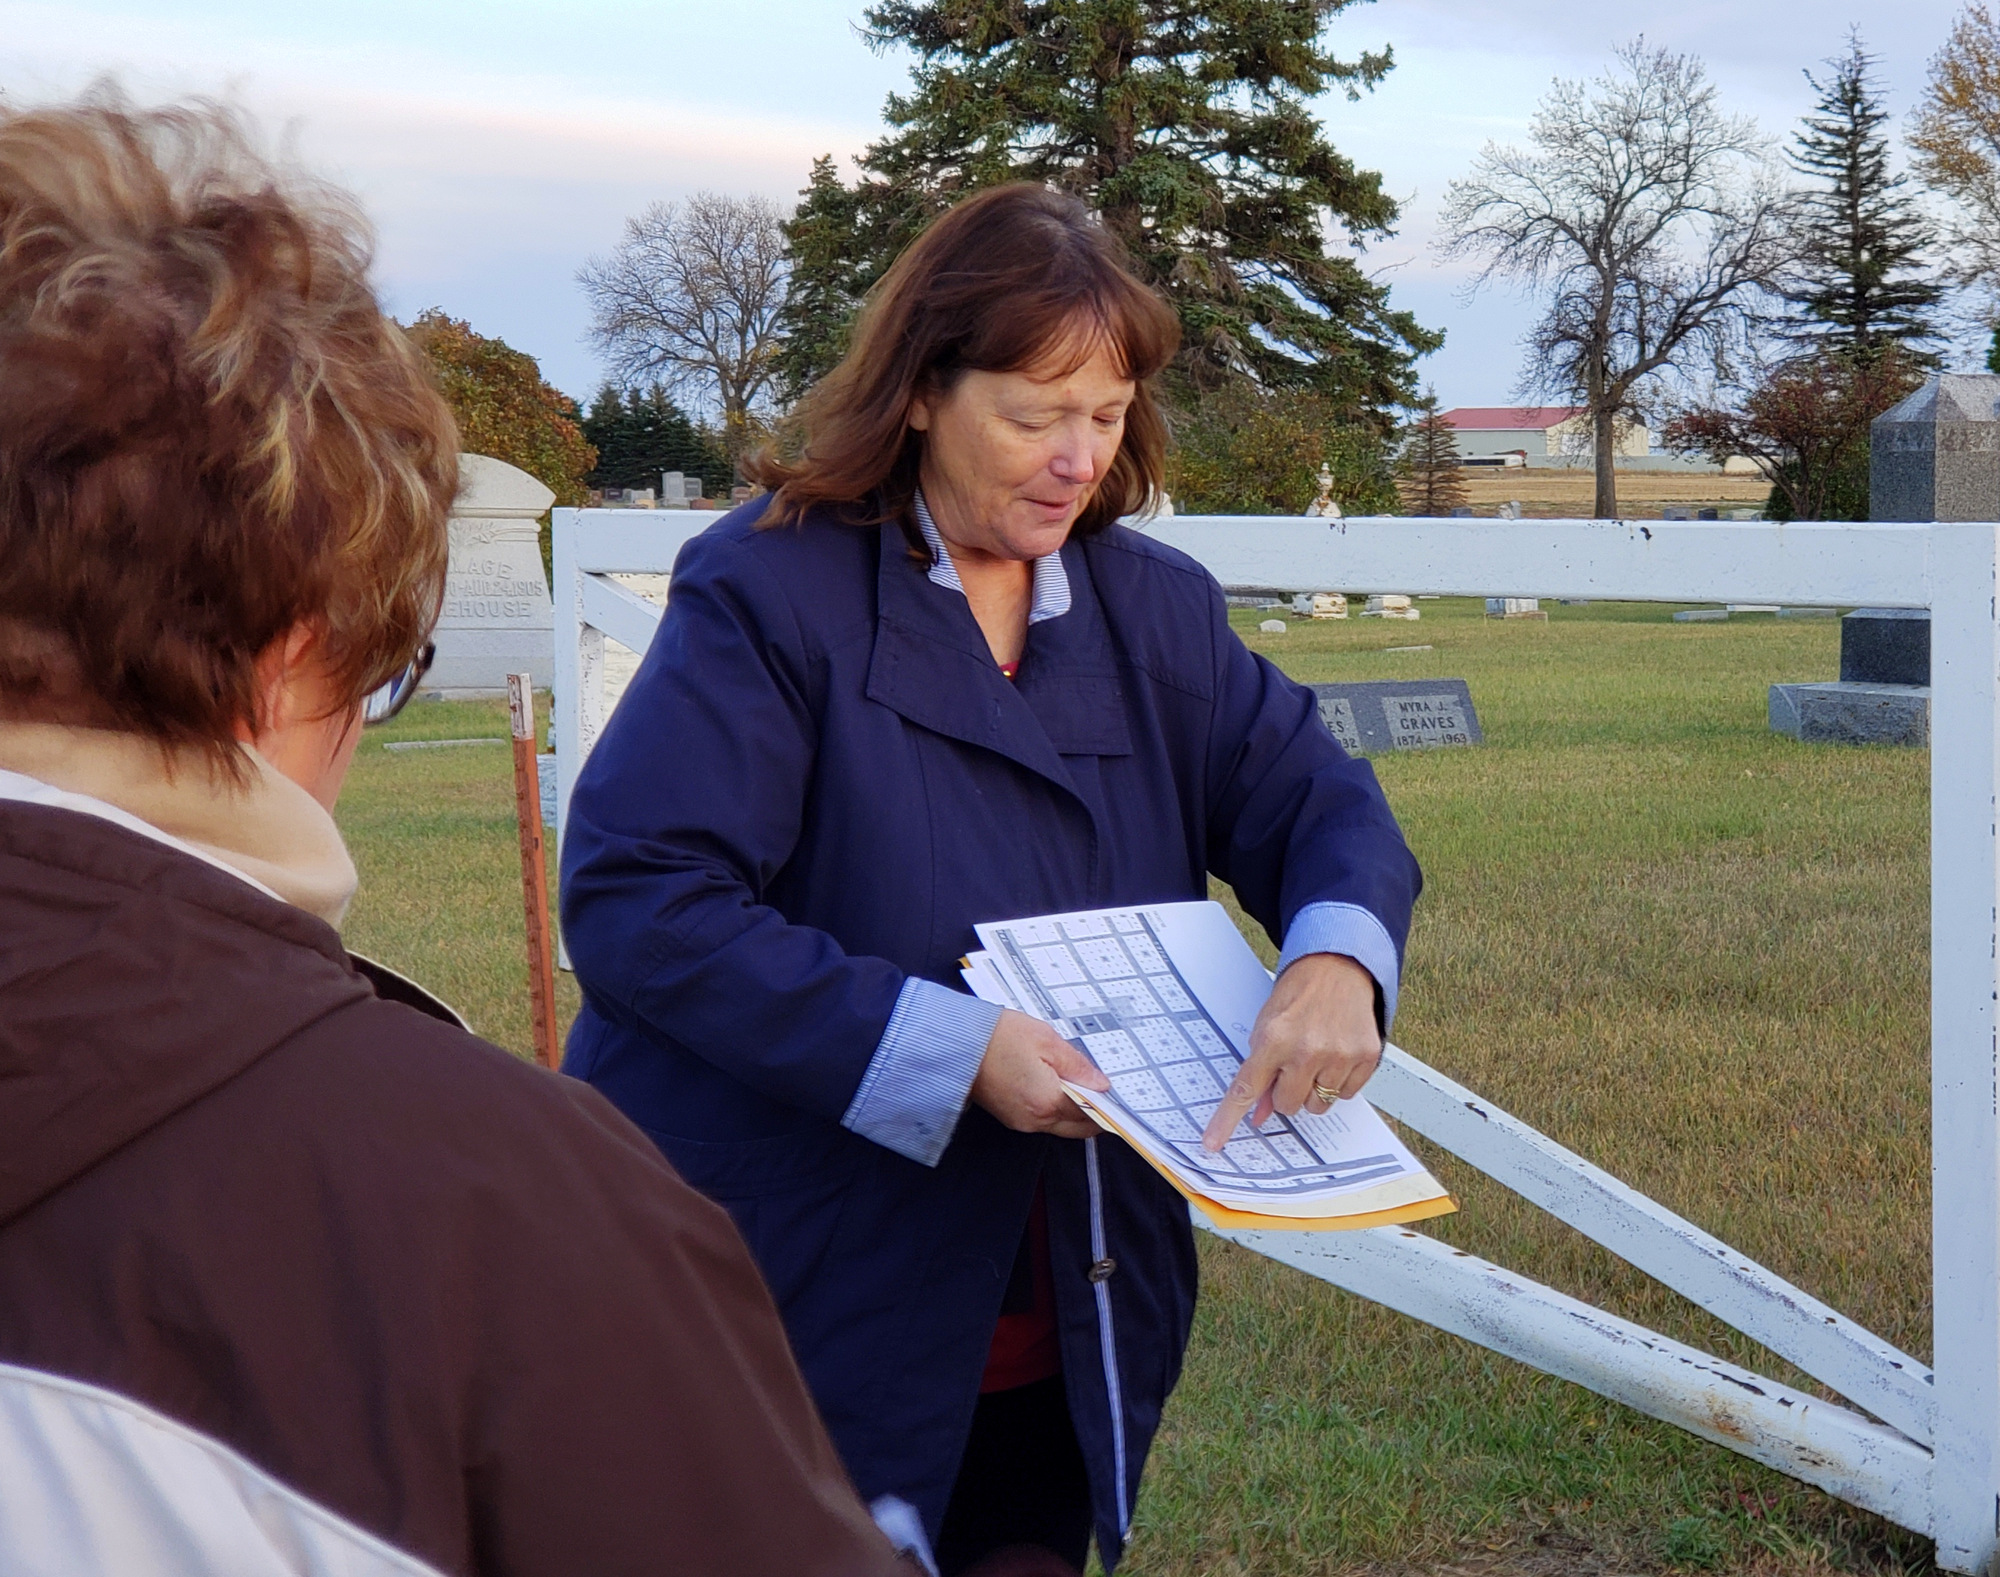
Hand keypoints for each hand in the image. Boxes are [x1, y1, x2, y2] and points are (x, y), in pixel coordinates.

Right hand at [970, 1009, 1109, 1138]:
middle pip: (1079, 1128)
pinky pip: (1043, 1120)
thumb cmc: (997, 1037)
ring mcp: (1021, 1122)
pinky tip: (1052, 1083)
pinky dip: (1054, 1107)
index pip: (1092, 1114)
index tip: (1111, 1090)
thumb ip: (1078, 1065)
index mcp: (1048, 1101)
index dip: (1106, 1103)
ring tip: (1071, 1079)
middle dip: (1093, 1111)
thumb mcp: (1046, 1040)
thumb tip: (1100, 1083)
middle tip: (1095, 1085)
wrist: (958, 1044)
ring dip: (1073, 1109)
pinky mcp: (1011, 1118)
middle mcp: (1035, 1120)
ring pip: (1062, 1126)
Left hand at [1201, 953, 1380, 1150]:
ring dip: (1313, 1088)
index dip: (1227, 1119)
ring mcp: (1339, 1055)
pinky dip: (1339, 1081)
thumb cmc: (1299, 994)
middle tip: (1291, 1066)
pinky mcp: (1365, 1057)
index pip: (1246, 1088)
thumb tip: (1257, 1112)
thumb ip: (1261, 1069)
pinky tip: (1335, 1054)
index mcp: (1275, 1039)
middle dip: (1286, 1091)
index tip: (1213, 1142)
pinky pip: (1346, 1095)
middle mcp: (1307, 1050)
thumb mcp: (1267, 1026)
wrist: (1337, 967)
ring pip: (1318, 1105)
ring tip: (1316, 1056)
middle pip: (1288, 1105)